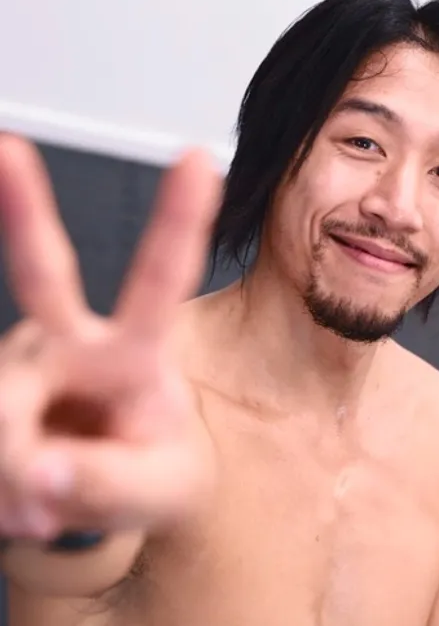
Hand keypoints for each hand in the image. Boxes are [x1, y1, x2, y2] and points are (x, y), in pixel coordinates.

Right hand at [0, 134, 221, 541]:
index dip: (180, 219)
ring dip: (19, 479)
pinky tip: (20, 500)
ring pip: (3, 413)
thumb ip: (111, 485)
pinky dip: (3, 492)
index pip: (162, 278)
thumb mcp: (163, 491)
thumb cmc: (151, 466)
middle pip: (42, 272)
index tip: (199, 157)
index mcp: (138, 348)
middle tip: (8, 149)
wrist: (105, 490)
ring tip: (46, 508)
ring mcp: (22, 360)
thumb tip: (40, 472)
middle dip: (22, 207)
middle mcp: (72, 337)